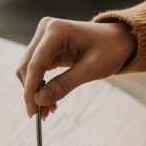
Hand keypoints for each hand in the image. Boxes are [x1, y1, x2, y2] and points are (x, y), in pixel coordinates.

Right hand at [16, 17, 135, 117]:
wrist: (118, 40)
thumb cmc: (109, 50)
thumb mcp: (90, 69)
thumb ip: (64, 84)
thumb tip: (39, 100)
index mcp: (56, 30)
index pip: (35, 64)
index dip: (31, 89)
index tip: (32, 112)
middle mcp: (46, 30)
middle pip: (27, 66)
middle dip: (32, 92)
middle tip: (41, 115)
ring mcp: (44, 37)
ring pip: (28, 69)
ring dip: (35, 90)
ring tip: (48, 110)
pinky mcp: (45, 47)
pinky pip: (36, 69)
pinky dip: (40, 85)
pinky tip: (50, 99)